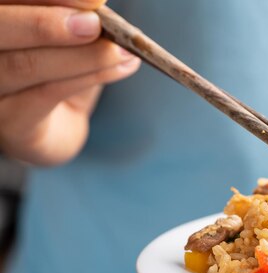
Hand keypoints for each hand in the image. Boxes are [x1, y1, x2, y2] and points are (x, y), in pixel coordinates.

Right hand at [0, 0, 140, 165]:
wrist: (52, 129)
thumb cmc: (56, 72)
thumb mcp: (68, 36)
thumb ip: (76, 18)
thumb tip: (99, 5)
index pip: (5, 1)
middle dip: (46, 23)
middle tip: (94, 23)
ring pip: (24, 64)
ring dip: (81, 55)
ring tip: (121, 50)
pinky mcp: (8, 122)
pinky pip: (46, 94)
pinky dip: (89, 76)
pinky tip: (121, 67)